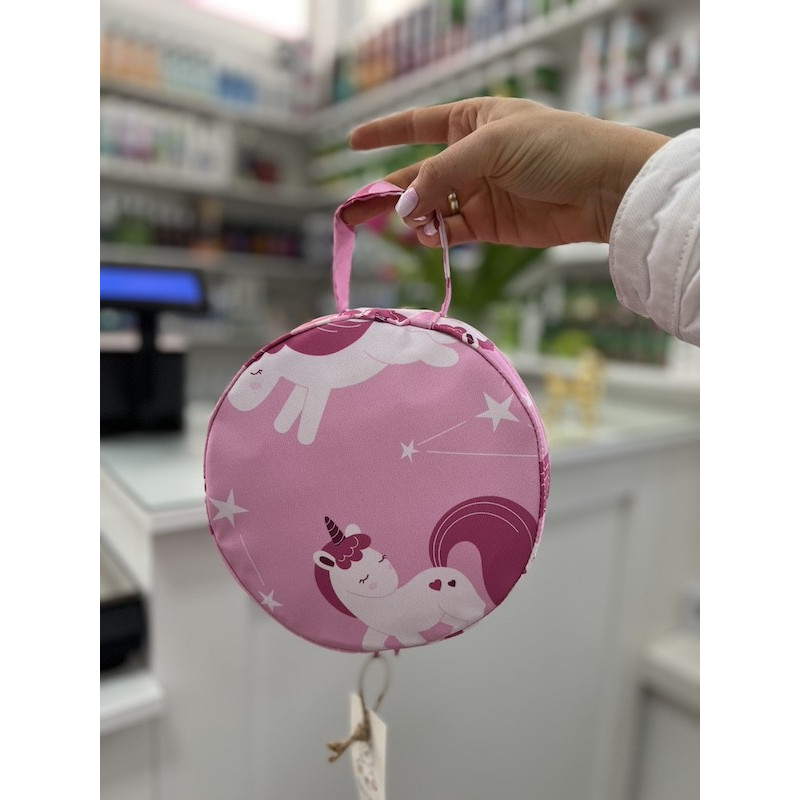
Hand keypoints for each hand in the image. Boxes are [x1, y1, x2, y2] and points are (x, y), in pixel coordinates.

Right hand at [342, 97, 668, 247]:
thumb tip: (403, 207)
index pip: (417, 125)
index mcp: (472, 122)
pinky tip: (428, 237)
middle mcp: (471, 157)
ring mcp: (479, 193)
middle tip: (352, 213)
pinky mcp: (490, 225)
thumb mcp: (493, 145)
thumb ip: (443, 174)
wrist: (603, 188)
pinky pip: (451, 231)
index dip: (384, 133)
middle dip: (385, 193)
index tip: (351, 142)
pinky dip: (436, 236)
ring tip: (411, 224)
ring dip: (414, 218)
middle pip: (416, 176)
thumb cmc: (555, 147)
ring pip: (430, 208)